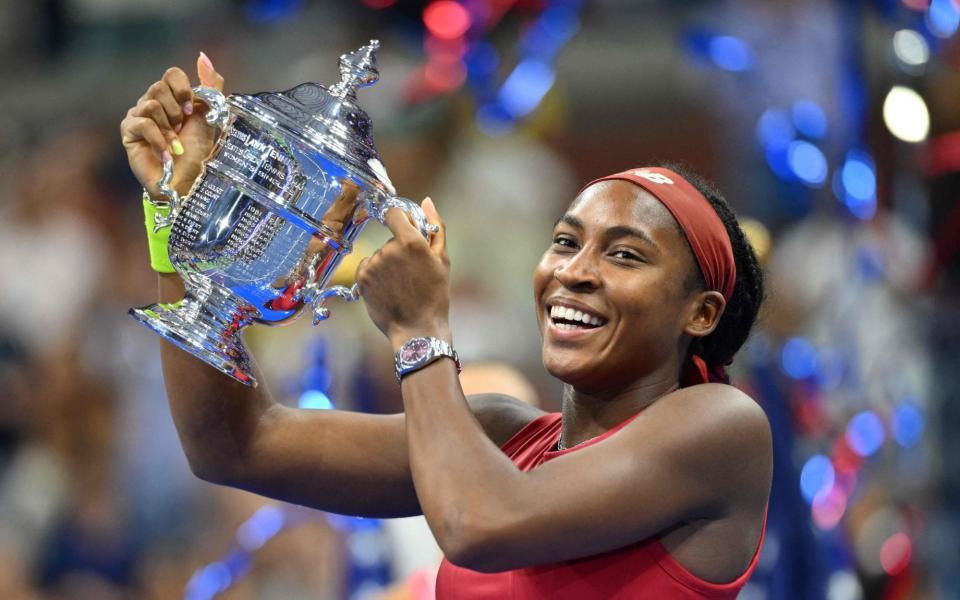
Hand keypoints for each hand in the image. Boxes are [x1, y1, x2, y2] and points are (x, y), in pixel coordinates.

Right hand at [120, 52, 224, 198]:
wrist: (187, 182)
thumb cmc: (198, 153)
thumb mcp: (210, 117)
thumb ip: (210, 87)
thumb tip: (203, 56)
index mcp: (172, 98)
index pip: (171, 74)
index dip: (183, 89)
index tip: (192, 110)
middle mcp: (152, 102)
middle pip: (158, 87)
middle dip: (176, 112)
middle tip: (181, 130)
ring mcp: (138, 116)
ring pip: (150, 104)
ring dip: (168, 128)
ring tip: (174, 144)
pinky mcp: (128, 132)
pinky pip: (142, 123)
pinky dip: (159, 140)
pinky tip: (167, 153)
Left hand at [356, 198, 451, 346]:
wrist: (418, 329)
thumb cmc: (435, 295)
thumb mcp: (442, 259)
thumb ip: (435, 227)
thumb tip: (427, 201)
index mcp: (410, 242)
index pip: (394, 213)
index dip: (401, 220)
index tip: (408, 232)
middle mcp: (388, 249)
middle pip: (390, 238)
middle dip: (400, 248)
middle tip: (413, 272)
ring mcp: (373, 264)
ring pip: (380, 254)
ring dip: (388, 263)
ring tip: (402, 284)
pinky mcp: (362, 277)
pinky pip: (368, 265)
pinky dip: (376, 274)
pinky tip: (389, 288)